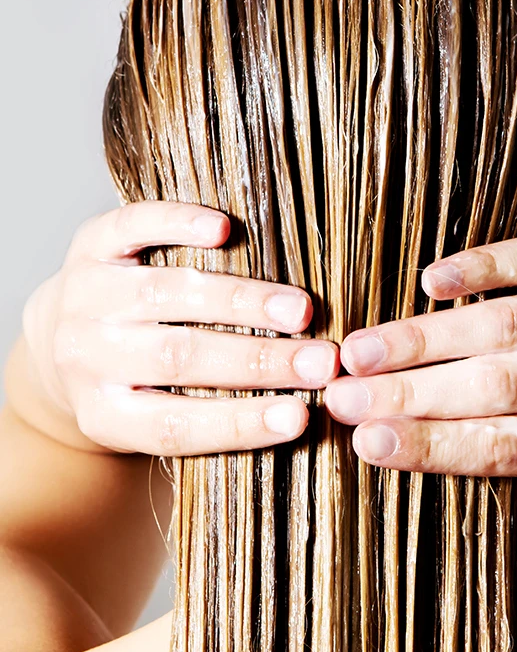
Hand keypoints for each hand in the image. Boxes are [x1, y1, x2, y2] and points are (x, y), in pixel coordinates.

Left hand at [20, 201, 338, 455]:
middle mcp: (86, 357)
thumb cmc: (133, 385)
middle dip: (258, 361)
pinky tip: (224, 229)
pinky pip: (132, 227)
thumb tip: (301, 414)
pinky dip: (178, 225)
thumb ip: (211, 416)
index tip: (301, 417)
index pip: (174, 427)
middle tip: (321, 362)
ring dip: (242, 302)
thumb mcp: (152, 418)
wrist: (59, 336)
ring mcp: (86, 296)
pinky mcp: (89, 243)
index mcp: (104, 414)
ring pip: (168, 294)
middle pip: (178, 358)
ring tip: (300, 310)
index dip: (240, 424)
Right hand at [325, 222, 516, 475]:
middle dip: (408, 395)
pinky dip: (480, 267)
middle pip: (498, 388)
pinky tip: (429, 282)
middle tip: (336, 396)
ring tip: (359, 350)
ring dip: (425, 338)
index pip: (511, 450)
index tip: (367, 445)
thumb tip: (426, 442)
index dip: (434, 448)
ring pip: (507, 324)